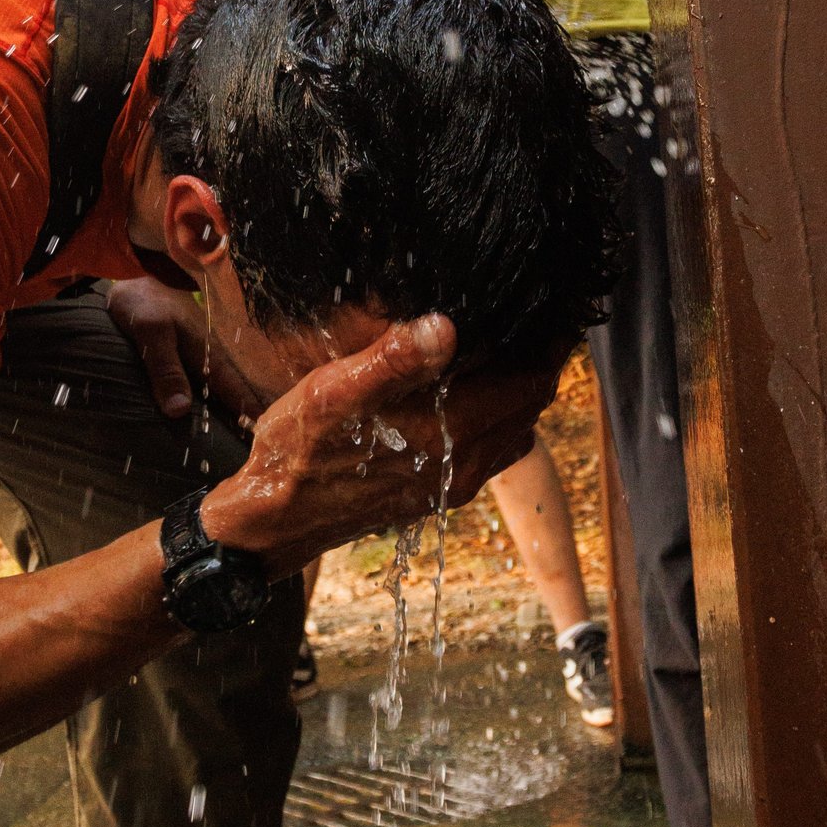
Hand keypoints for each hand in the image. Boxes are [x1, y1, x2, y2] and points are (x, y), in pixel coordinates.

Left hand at [103, 276, 270, 424]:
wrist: (133, 274)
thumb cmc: (143, 304)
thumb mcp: (151, 335)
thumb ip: (166, 371)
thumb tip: (180, 411)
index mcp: (206, 354)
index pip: (235, 391)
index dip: (250, 415)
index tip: (265, 439)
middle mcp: (209, 356)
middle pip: (234, 392)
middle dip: (249, 418)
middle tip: (265, 449)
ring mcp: (201, 354)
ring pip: (223, 388)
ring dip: (234, 410)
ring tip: (246, 437)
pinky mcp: (189, 353)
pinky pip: (209, 383)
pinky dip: (218, 399)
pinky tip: (218, 413)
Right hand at [201, 313, 561, 577]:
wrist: (275, 522)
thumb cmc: (297, 454)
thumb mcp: (333, 394)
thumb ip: (392, 361)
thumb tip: (446, 326)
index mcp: (448, 433)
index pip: (531, 381)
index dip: (550, 341)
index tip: (551, 303)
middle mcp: (466, 463)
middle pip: (532, 401)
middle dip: (541, 357)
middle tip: (534, 313)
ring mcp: (457, 481)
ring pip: (518, 425)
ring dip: (522, 385)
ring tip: (509, 341)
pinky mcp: (442, 490)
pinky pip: (495, 445)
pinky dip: (501, 411)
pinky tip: (473, 386)